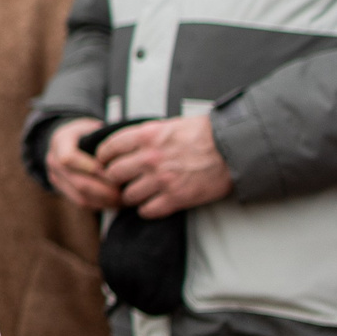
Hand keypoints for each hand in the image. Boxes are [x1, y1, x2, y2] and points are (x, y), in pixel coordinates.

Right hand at [44, 118, 122, 210]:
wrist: (66, 140)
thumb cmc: (86, 132)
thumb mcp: (92, 127)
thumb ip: (103, 139)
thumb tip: (125, 154)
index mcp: (60, 142)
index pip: (69, 158)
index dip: (90, 167)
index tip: (111, 170)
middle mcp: (53, 161)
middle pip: (77, 182)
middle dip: (103, 190)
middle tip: (124, 192)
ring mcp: (56, 178)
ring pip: (80, 197)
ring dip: (103, 201)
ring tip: (123, 200)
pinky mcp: (62, 190)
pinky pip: (81, 203)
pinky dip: (100, 205)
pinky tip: (115, 203)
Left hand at [97, 114, 233, 218]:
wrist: (233, 148)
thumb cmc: (204, 134)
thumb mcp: (169, 124)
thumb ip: (146, 135)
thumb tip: (126, 144)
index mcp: (147, 136)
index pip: (109, 148)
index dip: (103, 157)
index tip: (105, 163)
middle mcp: (150, 158)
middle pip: (113, 174)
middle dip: (115, 179)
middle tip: (122, 181)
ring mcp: (162, 179)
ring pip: (128, 196)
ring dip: (132, 196)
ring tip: (140, 193)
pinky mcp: (176, 198)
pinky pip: (147, 211)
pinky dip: (147, 210)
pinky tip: (152, 204)